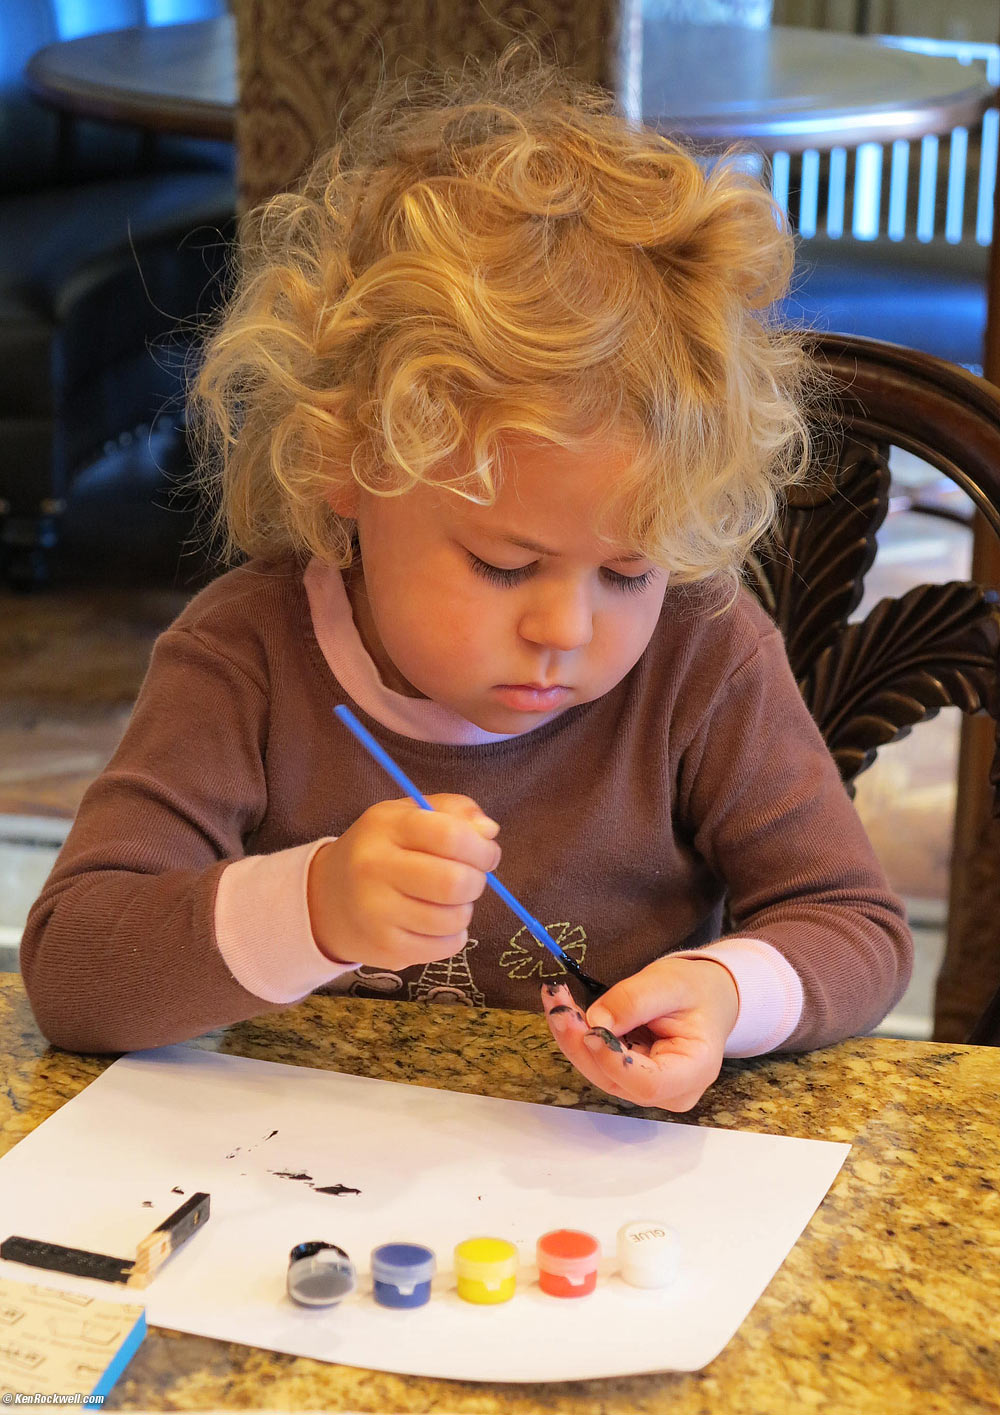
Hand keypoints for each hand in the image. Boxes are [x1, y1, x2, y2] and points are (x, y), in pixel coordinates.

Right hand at [307, 795, 500, 969]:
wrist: (328, 899)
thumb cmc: (382, 850)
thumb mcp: (409, 815)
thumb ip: (454, 811)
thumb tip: (489, 832)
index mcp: (386, 826)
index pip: (449, 835)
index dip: (481, 847)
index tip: (487, 853)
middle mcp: (374, 867)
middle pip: (454, 882)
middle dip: (477, 881)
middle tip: (470, 878)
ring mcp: (376, 912)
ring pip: (454, 918)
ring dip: (464, 909)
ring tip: (447, 900)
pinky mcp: (384, 948)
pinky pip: (445, 947)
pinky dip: (453, 935)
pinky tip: (436, 922)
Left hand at [541, 957, 738, 1110]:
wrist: (706, 998)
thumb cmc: (696, 991)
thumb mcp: (671, 982)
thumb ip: (635, 1001)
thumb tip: (595, 1021)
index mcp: (695, 1071)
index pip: (648, 1084)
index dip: (614, 1062)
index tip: (590, 1031)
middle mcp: (671, 1092)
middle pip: (615, 1080)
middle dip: (580, 1044)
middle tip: (557, 1005)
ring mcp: (647, 1089)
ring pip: (600, 1073)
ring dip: (572, 1038)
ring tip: (556, 1000)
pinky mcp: (628, 1079)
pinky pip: (598, 1063)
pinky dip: (578, 1036)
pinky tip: (564, 1010)